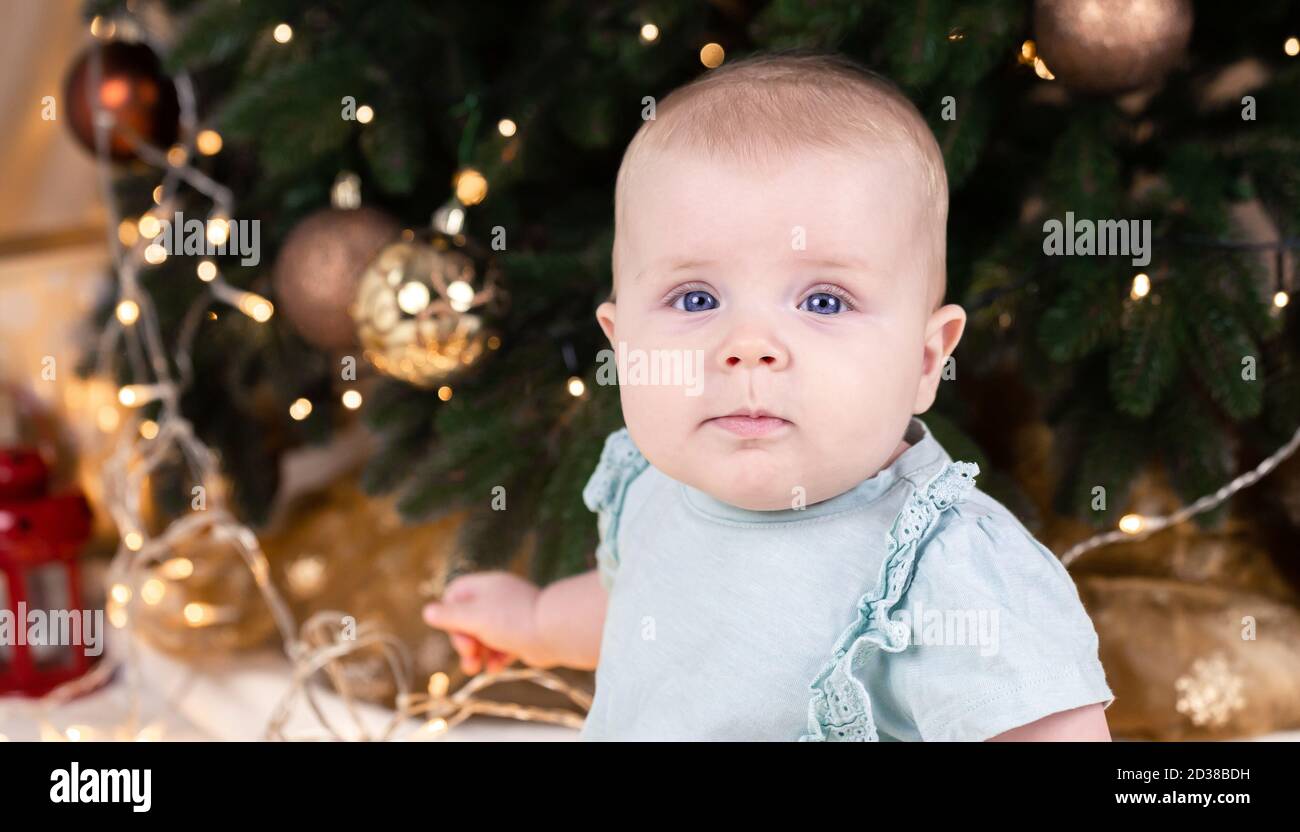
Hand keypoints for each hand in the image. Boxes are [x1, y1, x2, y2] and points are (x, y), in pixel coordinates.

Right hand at [422, 571, 549, 673]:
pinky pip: (501, 647)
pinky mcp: (522, 634)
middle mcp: (498, 598)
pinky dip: (495, 658)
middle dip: (463, 640)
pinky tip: (496, 667)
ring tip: (476, 668)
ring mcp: (511, 616)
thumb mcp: (473, 617)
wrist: (555, 632)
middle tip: (469, 654)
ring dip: (476, 654)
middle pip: (467, 619)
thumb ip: (449, 616)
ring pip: (483, 636)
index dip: (449, 613)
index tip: (455, 628)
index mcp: (486, 585)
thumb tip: (428, 612)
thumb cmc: (511, 620)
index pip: (455, 593)